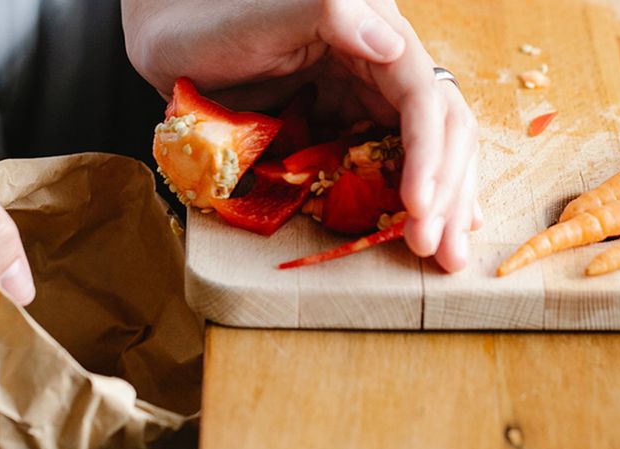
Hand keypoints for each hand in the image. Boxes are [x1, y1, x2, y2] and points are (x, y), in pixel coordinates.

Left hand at [123, 0, 483, 271]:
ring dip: (443, 202)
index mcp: (372, 30)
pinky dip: (418, 194)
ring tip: (448, 254)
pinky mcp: (345, 125)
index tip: (418, 204)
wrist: (171, 44)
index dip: (428, 152)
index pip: (422, 95)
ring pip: (428, 149)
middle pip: (440, 128)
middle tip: (436, 248)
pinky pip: (393, 161)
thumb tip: (394, 45)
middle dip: (446, 189)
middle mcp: (381, 64)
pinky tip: (436, 223)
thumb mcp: (264, 15)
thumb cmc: (209, 22)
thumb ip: (329, 13)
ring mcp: (365, 96)